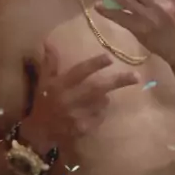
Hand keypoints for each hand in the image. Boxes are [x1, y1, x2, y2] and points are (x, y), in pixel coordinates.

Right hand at [24, 44, 139, 146]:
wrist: (39, 132)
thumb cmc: (43, 103)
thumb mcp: (44, 82)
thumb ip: (49, 63)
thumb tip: (49, 42)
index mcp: (59, 85)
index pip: (79, 72)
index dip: (94, 64)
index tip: (110, 58)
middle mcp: (68, 99)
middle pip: (97, 88)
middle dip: (118, 81)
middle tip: (136, 76)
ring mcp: (76, 115)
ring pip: (101, 103)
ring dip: (106, 98)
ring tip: (106, 95)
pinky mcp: (82, 129)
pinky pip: (99, 117)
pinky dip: (101, 112)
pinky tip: (98, 110)